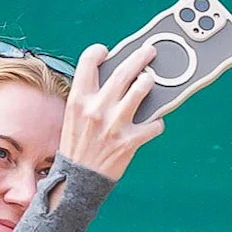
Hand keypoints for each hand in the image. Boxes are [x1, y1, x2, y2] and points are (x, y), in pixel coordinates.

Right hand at [58, 42, 164, 180]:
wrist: (78, 179)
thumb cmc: (77, 147)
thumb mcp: (74, 117)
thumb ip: (90, 97)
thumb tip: (114, 80)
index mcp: (79, 100)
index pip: (88, 61)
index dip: (98, 51)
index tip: (106, 51)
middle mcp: (97, 109)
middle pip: (123, 71)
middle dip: (140, 57)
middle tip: (149, 51)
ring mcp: (114, 125)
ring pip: (141, 90)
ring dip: (149, 81)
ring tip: (151, 79)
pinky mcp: (129, 142)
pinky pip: (153, 125)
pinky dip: (157, 123)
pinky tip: (155, 122)